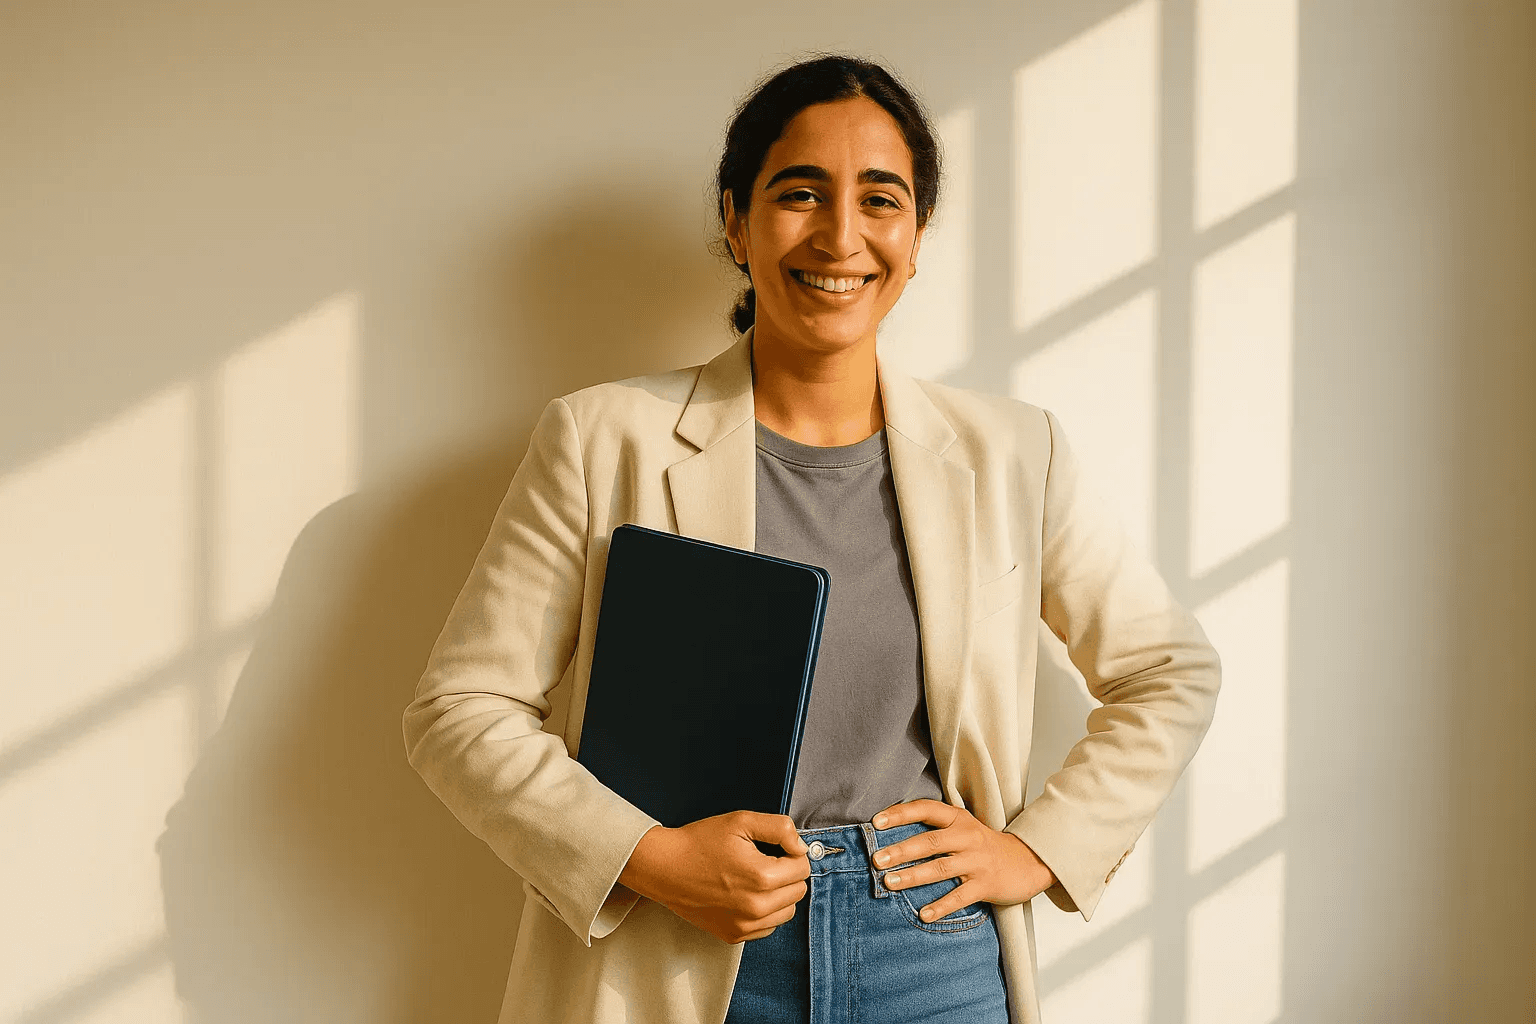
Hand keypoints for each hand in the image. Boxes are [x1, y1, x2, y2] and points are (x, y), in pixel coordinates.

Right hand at [618, 811, 810, 943]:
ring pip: (787, 911)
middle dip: (787, 874)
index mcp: (762, 877)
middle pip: (798, 891)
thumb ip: (780, 829)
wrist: (665, 867)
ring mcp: (744, 925)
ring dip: (779, 895)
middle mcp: (756, 907)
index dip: (791, 853)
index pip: (803, 868)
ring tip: (755, 878)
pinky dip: (764, 912)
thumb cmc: (700, 842)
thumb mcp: (741, 821)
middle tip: (763, 861)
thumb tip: (801, 847)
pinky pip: (768, 926)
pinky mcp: (734, 935)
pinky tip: (745, 895)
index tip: (775, 849)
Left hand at [871, 799, 1056, 921]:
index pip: (926, 809)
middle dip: (901, 851)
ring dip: (913, 877)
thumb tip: (892, 836)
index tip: (876, 822)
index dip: (900, 814)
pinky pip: (960, 897)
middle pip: (930, 842)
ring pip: (941, 868)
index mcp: (959, 819)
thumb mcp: (963, 827)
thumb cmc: (984, 845)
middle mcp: (967, 837)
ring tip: (890, 883)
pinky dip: (941, 906)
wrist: (1027, 861)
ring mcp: (977, 862)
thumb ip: (935, 828)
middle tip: (877, 859)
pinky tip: (924, 914)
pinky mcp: (986, 885)